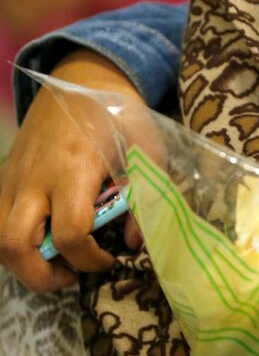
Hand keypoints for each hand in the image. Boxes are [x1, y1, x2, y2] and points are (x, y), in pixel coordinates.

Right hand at [0, 50, 144, 291]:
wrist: (82, 79)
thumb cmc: (119, 117)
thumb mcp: (147, 151)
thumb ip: (145, 198)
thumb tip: (133, 242)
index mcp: (73, 171)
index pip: (68, 233)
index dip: (88, 260)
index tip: (109, 260)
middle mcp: (34, 178)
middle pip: (14, 244)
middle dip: (39, 276)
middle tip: (69, 276)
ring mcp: (13, 177)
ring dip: (21, 262)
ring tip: (54, 262)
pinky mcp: (5, 175)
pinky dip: (14, 240)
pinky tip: (42, 238)